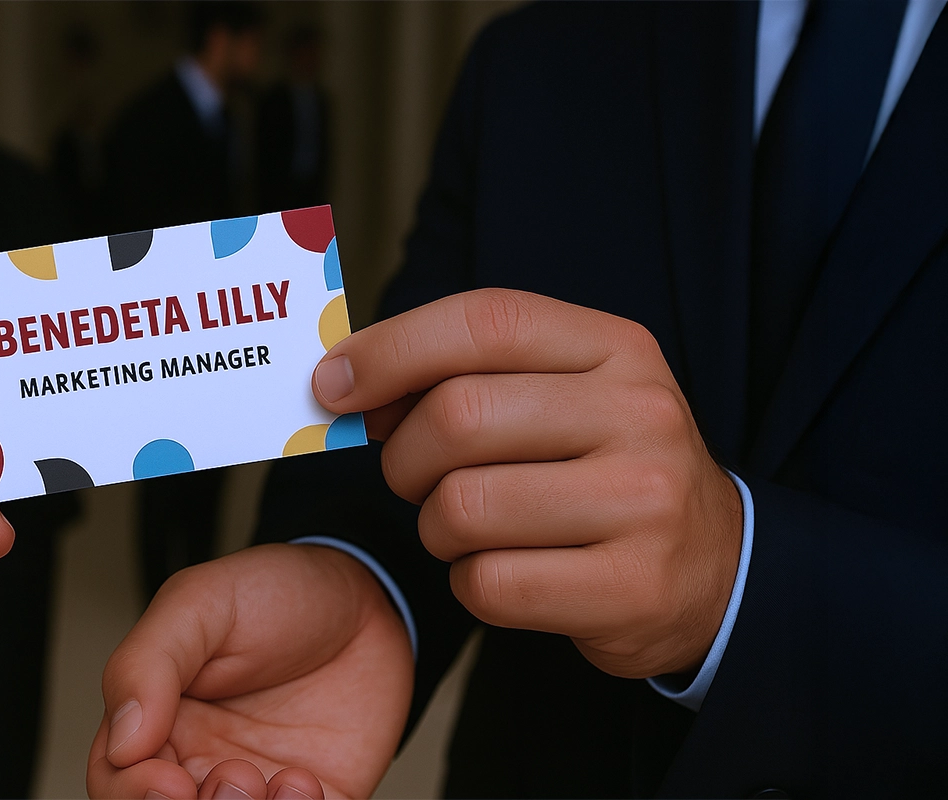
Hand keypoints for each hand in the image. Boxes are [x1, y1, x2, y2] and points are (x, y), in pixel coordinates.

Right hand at [88, 544, 412, 798]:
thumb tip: (123, 739)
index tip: (168, 779)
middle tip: (230, 778)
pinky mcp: (317, 799)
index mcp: (159, 719)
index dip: (133, 792)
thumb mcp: (200, 603)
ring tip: (264, 778)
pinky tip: (303, 781)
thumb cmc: (277, 592)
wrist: (366, 597)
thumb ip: (147, 664)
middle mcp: (202, 761)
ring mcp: (258, 785)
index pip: (117, 780)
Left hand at [312, 289, 741, 678]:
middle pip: (458, 417)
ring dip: (435, 527)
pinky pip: (487, 583)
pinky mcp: (632, 587)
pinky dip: (470, 583)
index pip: (483, 321)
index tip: (331, 384)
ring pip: (462, 507)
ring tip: (470, 528)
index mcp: (617, 348)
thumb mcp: (558, 394)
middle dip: (406, 457)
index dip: (390, 349)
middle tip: (414, 478)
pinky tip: (506, 571)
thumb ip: (463, 373)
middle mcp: (641, 414)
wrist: (714, 568)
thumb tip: (342, 381)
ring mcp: (645, 503)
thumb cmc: (600, 468)